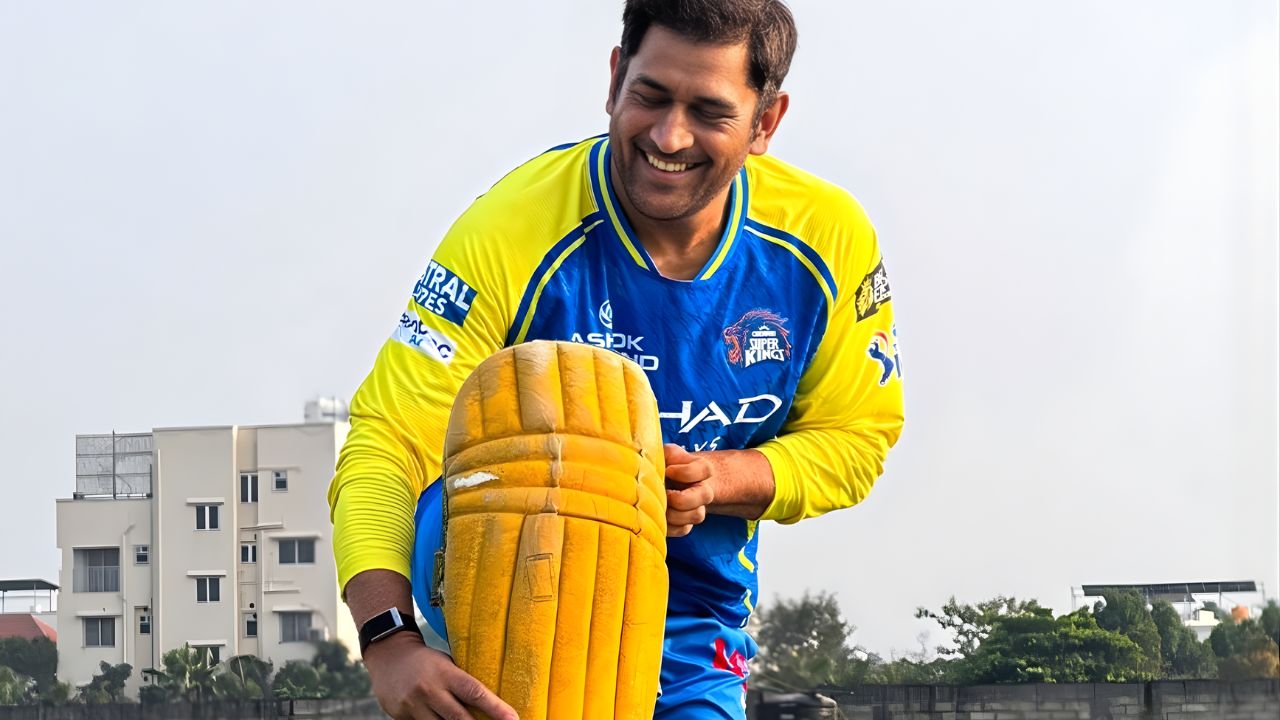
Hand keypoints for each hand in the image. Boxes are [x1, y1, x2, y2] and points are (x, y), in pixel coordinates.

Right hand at [363, 630, 517, 719]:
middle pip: (459, 718)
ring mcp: (414, 705)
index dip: (496, 708)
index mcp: (446, 673)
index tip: (513, 719)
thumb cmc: (426, 661)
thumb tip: (489, 703)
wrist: (388, 656)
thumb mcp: (447, 664)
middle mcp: (430, 690)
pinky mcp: (402, 716)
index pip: (476, 693)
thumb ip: (462, 683)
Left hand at [663, 443, 715, 536]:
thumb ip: (666, 454)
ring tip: (657, 507)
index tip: (668, 470)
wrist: (664, 481)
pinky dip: (669, 527)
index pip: (705, 470)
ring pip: (697, 516)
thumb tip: (662, 465)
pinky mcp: (686, 524)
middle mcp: (702, 490)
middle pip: (706, 495)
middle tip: (664, 494)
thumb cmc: (663, 465)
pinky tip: (657, 518)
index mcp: (699, 469)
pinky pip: (684, 530)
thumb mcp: (664, 454)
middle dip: (681, 498)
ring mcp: (696, 508)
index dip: (685, 472)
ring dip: (674, 514)